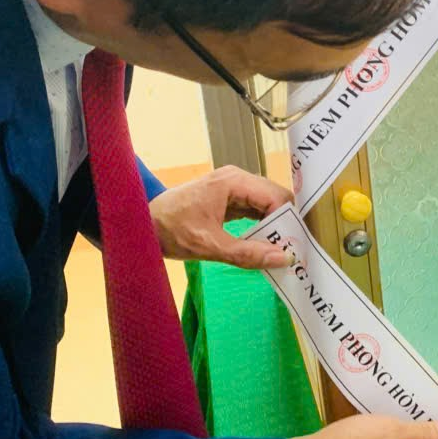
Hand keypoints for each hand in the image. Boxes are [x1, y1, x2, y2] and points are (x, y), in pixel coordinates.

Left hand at [149, 165, 292, 268]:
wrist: (141, 224)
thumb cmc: (170, 230)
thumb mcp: (209, 245)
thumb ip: (248, 253)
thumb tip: (283, 259)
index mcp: (233, 182)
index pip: (275, 197)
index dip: (289, 220)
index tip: (297, 245)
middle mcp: (237, 179)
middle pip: (275, 198)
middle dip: (285, 223)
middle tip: (292, 250)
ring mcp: (233, 188)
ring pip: (267, 204)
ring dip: (275, 225)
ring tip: (282, 249)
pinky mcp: (228, 199)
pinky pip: (254, 210)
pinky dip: (262, 225)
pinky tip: (266, 244)